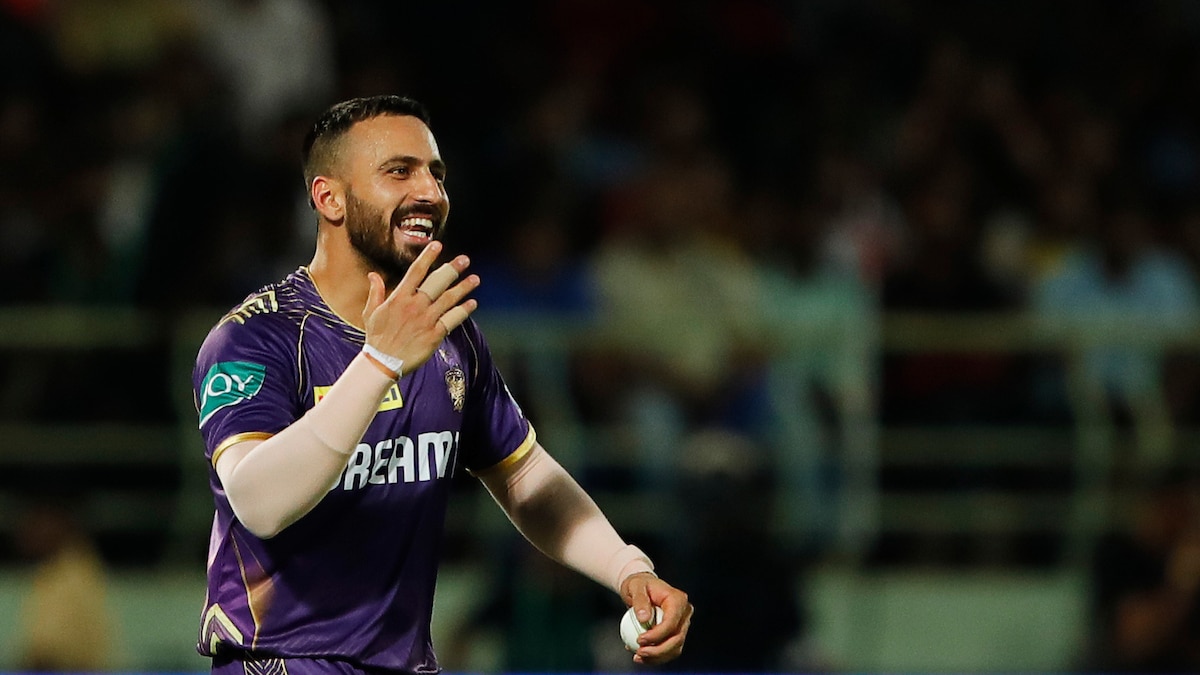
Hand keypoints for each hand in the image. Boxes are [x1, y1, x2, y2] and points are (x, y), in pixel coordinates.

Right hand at [362, 241, 478, 373]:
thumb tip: (372, 275)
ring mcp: (426, 320)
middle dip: (452, 269)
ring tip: (475, 279)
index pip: (416, 271)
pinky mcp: (435, 334)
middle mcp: (415, 306)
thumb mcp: (371, 312)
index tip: (438, 245)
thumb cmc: (377, 338)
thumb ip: (375, 291)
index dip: (428, 257)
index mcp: (399, 298)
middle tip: (465, 259)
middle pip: (437, 282)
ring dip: (464, 288)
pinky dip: (463, 310)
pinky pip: (452, 319)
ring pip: (449, 299)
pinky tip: (472, 303)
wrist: (383, 363)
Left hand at [620, 572, 692, 664]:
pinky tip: (641, 656)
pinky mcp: (676, 633)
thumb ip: (640, 601)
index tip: (639, 639)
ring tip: (638, 656)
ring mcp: (682, 624)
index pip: (672, 622)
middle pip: (677, 638)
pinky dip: (656, 656)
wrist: (642, 587)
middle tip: (639, 652)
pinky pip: (669, 649)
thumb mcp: (636, 587)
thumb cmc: (639, 585)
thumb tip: (644, 619)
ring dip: (657, 657)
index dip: (657, 635)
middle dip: (658, 650)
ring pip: (675, 648)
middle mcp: (684, 612)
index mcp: (678, 599)